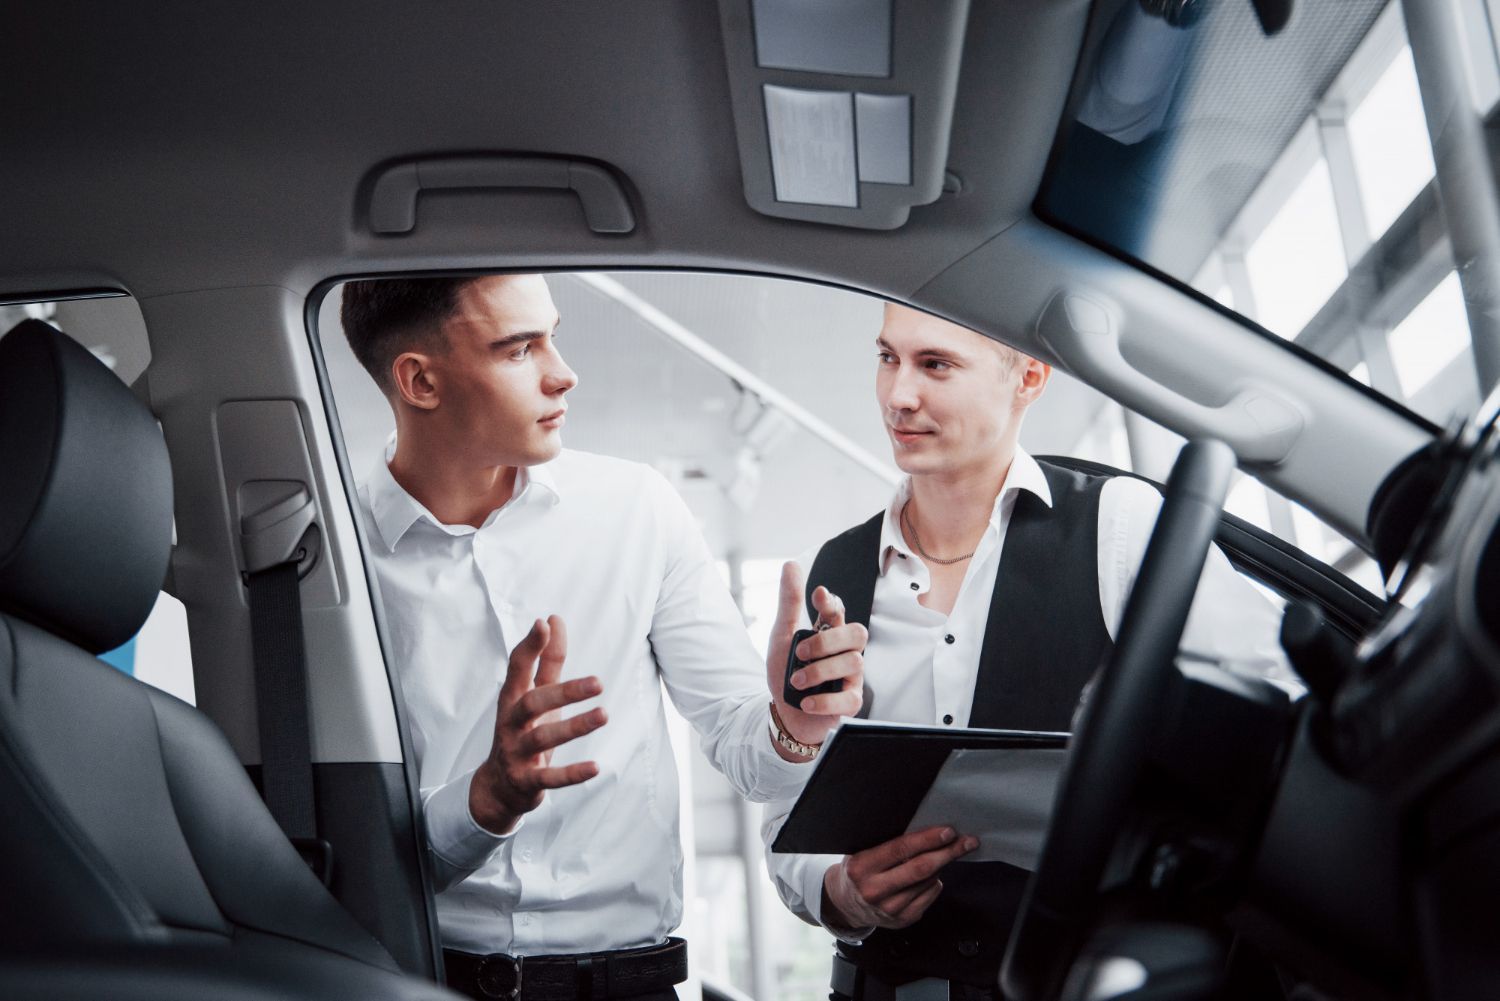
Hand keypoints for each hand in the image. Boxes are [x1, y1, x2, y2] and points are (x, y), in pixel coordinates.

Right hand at [469, 616, 607, 833]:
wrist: (499, 787)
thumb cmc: (523, 731)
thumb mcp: (534, 695)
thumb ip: (546, 661)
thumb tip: (552, 619)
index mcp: (513, 698)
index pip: (518, 668)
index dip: (530, 646)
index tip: (544, 623)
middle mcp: (511, 723)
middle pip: (533, 703)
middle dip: (565, 692)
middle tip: (599, 682)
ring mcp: (517, 752)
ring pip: (544, 738)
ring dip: (575, 727)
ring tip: (604, 714)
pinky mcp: (527, 780)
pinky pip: (550, 778)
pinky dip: (572, 774)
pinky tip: (596, 767)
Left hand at [767, 561, 866, 747]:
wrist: (785, 715)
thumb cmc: (788, 673)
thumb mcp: (782, 636)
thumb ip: (790, 603)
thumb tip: (791, 564)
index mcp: (830, 633)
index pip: (838, 611)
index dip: (832, 602)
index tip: (818, 595)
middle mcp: (845, 652)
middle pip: (857, 632)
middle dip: (827, 640)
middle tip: (800, 653)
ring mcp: (852, 677)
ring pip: (854, 662)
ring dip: (818, 671)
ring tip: (796, 681)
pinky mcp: (851, 703)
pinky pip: (849, 698)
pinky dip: (824, 700)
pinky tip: (806, 701)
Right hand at [821, 826, 978, 930]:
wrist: (845, 904)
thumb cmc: (859, 869)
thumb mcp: (862, 851)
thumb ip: (888, 845)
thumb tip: (928, 831)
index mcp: (862, 867)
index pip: (900, 850)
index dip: (927, 840)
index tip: (948, 831)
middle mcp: (875, 890)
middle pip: (920, 869)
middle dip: (948, 852)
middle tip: (968, 841)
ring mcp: (890, 909)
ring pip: (928, 882)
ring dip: (941, 865)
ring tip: (944, 853)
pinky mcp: (903, 920)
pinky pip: (930, 895)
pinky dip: (935, 881)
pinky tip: (930, 875)